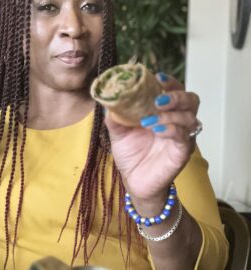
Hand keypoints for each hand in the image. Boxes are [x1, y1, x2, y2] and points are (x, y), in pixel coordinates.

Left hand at [104, 73, 199, 212]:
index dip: (169, 82)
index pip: (174, 90)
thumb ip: (115, 115)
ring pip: (190, 117)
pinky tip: (157, 130)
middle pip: (190, 99)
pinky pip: (184, 137)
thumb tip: (109, 99)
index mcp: (163, 111)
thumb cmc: (130, 153)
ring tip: (150, 119)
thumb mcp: (118, 132)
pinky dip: (172, 130)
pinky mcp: (182, 152)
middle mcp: (177, 121)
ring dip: (171, 114)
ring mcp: (182, 136)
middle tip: (158, 100)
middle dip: (176, 95)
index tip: (157, 77)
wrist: (133, 180)